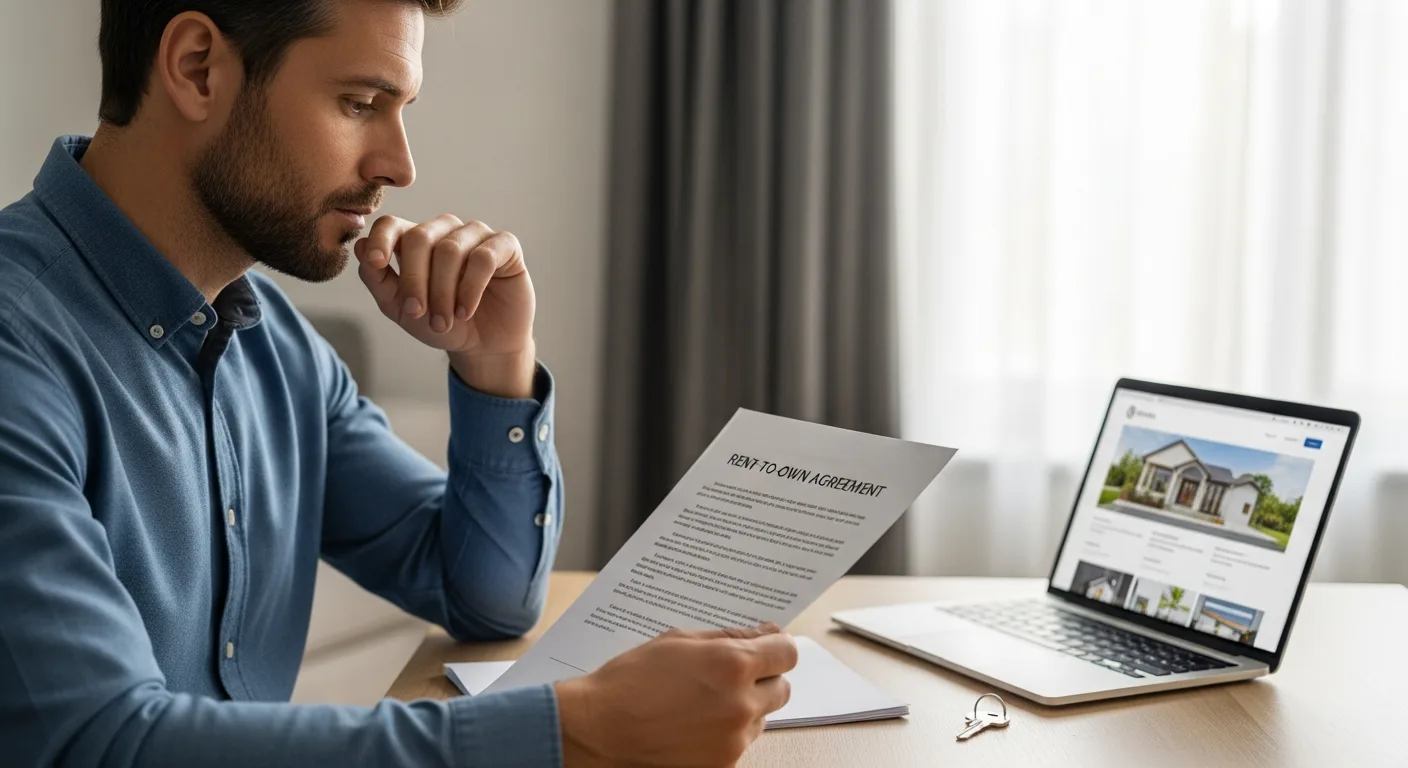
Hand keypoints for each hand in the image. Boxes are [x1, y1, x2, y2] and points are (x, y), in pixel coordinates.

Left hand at [355, 214, 536, 396]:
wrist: (483, 346)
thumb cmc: (441, 324)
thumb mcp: (401, 308)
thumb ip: (378, 279)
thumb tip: (361, 247)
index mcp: (415, 241)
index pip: (391, 225)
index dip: (381, 239)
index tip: (376, 262)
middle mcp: (444, 231)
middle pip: (419, 237)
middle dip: (415, 280)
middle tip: (418, 314)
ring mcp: (476, 235)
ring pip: (450, 249)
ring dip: (444, 292)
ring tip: (446, 321)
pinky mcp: (505, 246)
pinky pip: (484, 257)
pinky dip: (471, 288)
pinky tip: (467, 310)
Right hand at [554, 624, 797, 767]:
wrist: (598, 731)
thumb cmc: (630, 681)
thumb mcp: (677, 641)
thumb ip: (729, 636)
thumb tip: (767, 632)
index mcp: (732, 665)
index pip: (787, 653)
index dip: (776, 648)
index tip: (764, 649)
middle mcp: (740, 704)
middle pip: (781, 689)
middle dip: (762, 679)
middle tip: (729, 676)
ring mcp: (733, 741)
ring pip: (761, 718)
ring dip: (744, 708)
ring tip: (702, 703)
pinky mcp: (722, 766)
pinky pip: (739, 745)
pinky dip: (725, 735)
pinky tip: (693, 726)